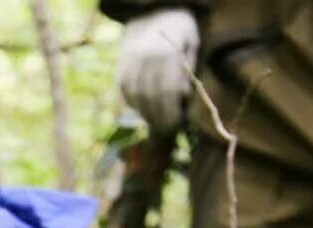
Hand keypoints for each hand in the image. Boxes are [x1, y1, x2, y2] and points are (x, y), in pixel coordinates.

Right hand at [116, 7, 198, 131]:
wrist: (150, 12)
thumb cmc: (178, 29)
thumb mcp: (191, 43)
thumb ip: (188, 69)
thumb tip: (181, 96)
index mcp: (167, 53)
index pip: (168, 91)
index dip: (171, 111)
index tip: (176, 125)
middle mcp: (146, 58)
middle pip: (151, 97)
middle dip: (159, 117)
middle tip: (166, 130)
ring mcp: (130, 63)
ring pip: (136, 97)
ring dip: (145, 114)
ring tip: (155, 123)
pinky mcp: (121, 67)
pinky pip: (125, 91)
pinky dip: (133, 104)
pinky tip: (143, 110)